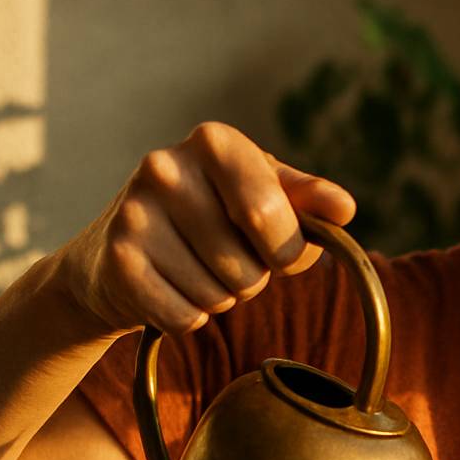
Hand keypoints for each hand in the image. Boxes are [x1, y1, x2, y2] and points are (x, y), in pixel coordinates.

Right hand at [55, 122, 356, 336]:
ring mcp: (134, 214)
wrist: (116, 251)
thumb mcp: (261, 192)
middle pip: (248, 267)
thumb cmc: (210, 216)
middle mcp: (166, 168)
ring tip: (195, 269)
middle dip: (251, 279)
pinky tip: (170, 288)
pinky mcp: (118, 262)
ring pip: (218, 296)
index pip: (270, 215)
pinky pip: (187, 318)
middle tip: (224, 258)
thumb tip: (343, 208)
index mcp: (214, 142)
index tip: (275, 250)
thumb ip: (305, 199)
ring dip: (219, 298)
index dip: (285, 250)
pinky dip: (189, 316)